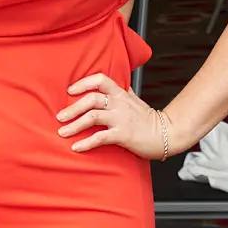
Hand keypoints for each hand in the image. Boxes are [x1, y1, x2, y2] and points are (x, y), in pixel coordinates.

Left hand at [58, 73, 175, 159]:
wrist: (167, 134)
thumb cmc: (148, 118)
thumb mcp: (134, 99)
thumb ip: (123, 91)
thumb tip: (115, 82)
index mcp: (121, 94)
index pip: (100, 79)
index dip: (83, 83)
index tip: (70, 90)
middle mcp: (119, 104)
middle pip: (91, 99)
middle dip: (72, 108)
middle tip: (59, 117)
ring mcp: (121, 119)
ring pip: (92, 117)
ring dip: (74, 125)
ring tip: (62, 132)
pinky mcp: (123, 135)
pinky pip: (100, 137)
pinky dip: (86, 143)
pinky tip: (76, 148)